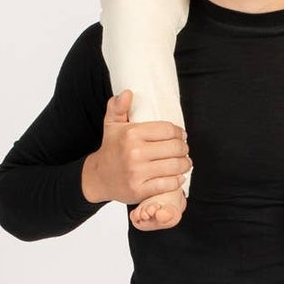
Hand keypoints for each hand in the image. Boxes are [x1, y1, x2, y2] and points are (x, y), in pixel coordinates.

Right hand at [82, 89, 191, 206]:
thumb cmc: (110, 149)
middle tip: (183, 149)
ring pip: (174, 166)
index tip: (180, 135)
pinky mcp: (140, 190)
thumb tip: (128, 93)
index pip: (167, 129)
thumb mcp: (111, 125)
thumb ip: (118, 106)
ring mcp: (137, 173)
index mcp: (131, 134)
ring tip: (184, 162)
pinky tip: (177, 176)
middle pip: (175, 148)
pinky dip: (177, 181)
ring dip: (184, 164)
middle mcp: (134, 153)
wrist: (98, 177)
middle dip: (184, 148)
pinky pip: (168, 184)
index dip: (178, 132)